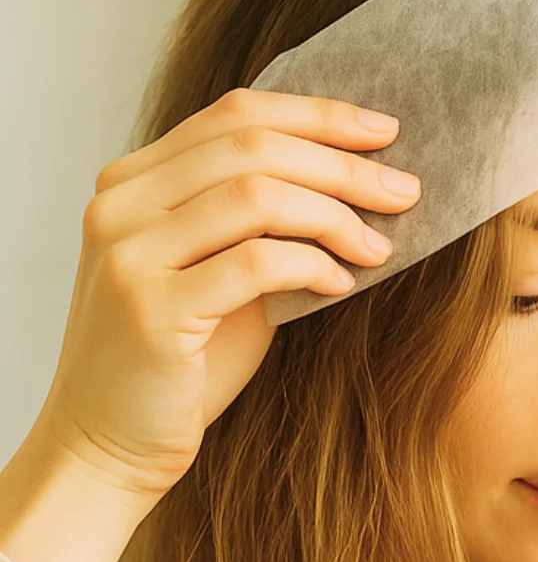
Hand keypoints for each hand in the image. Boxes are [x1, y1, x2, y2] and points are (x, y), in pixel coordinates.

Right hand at [39, 87, 419, 504]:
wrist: (110, 448)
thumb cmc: (180, 369)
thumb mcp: (218, 277)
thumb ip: (258, 224)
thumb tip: (355, 184)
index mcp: (132, 182)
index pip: (235, 113)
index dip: (318, 116)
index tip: (384, 131)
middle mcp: (120, 205)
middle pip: (252, 145)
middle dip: (342, 164)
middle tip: (404, 189)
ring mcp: (130, 255)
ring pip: (256, 194)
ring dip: (334, 214)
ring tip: (380, 245)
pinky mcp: (153, 310)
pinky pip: (255, 262)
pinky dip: (312, 266)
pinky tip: (340, 284)